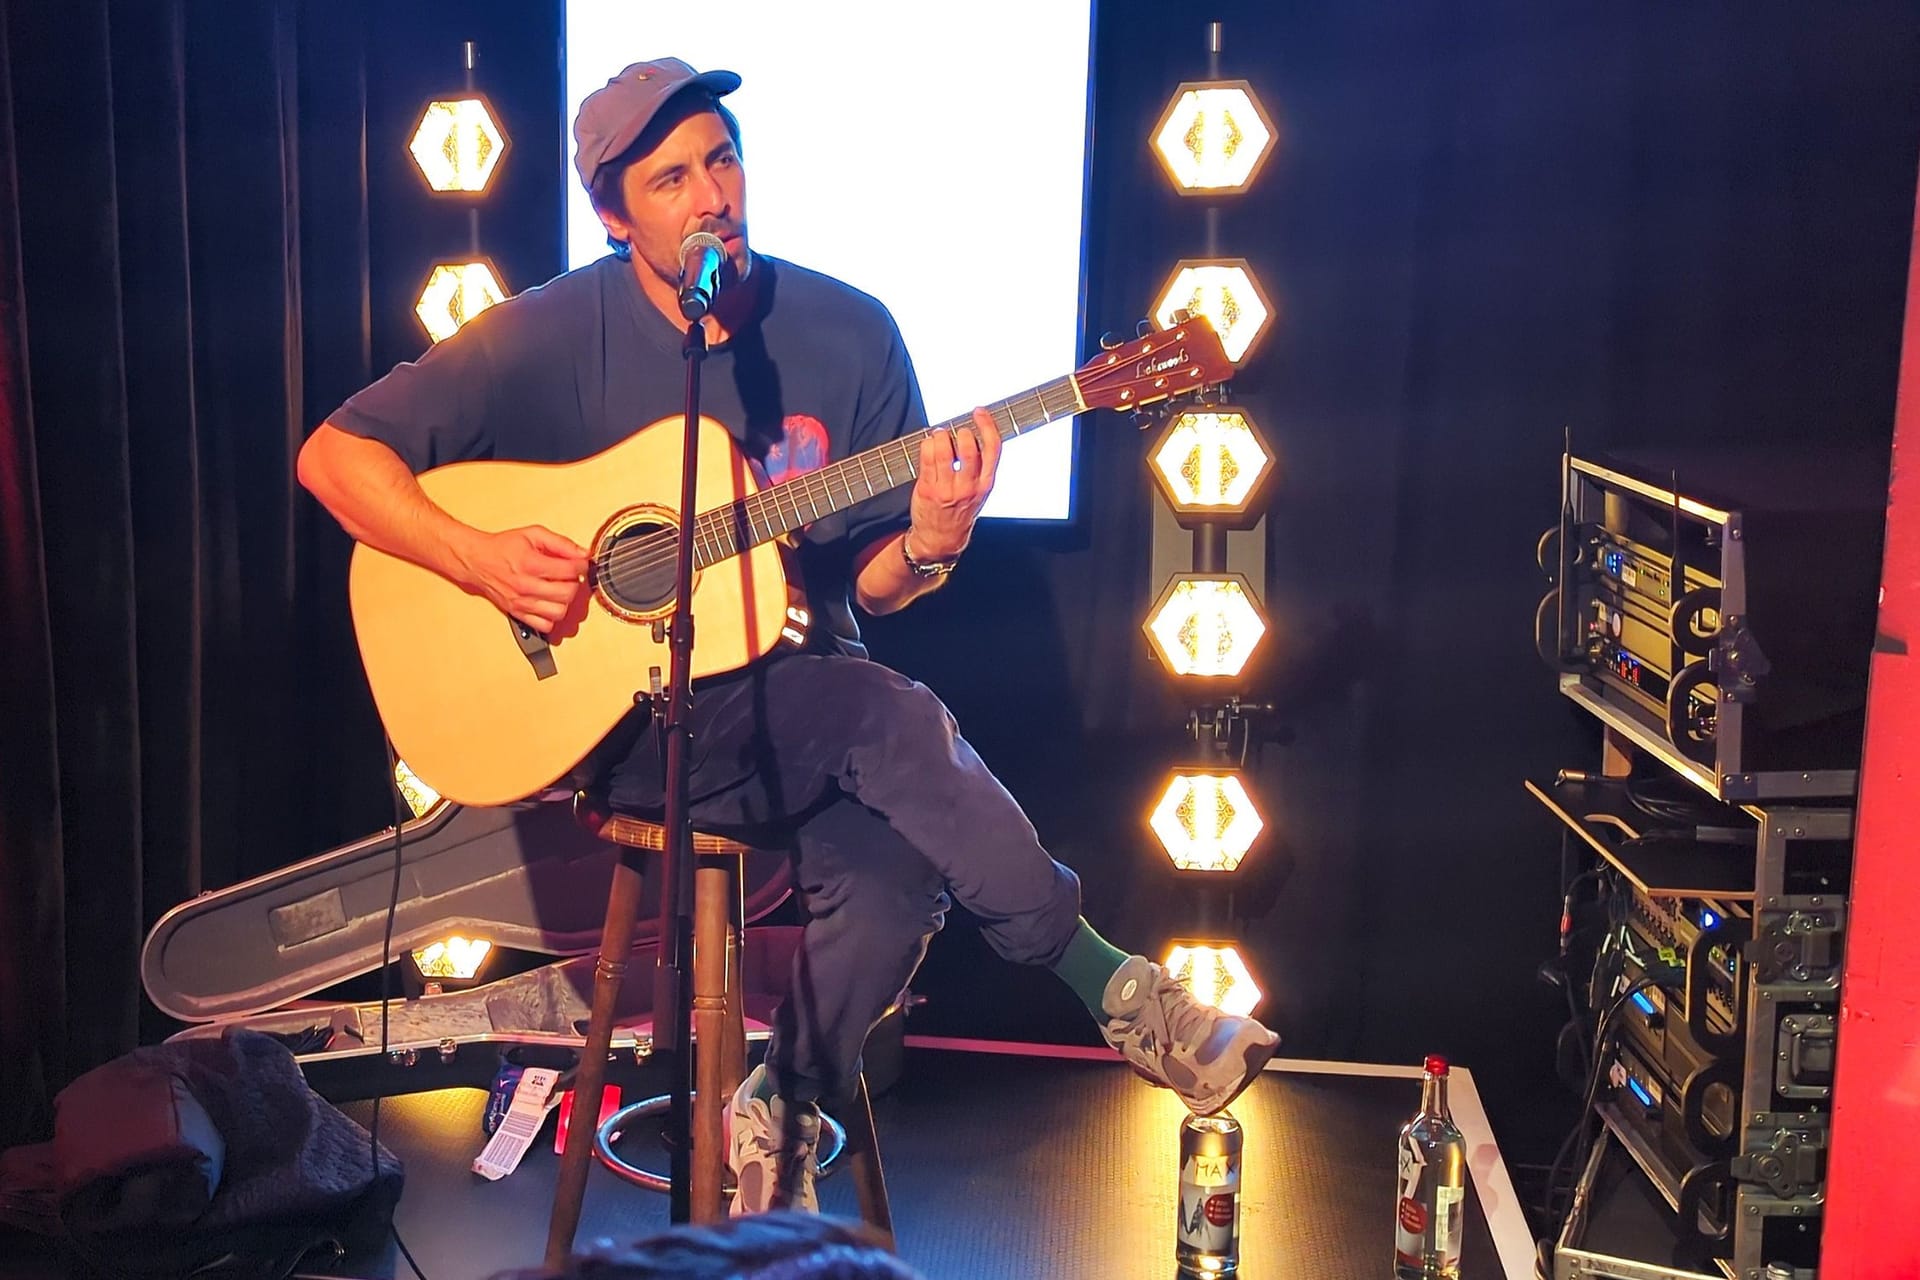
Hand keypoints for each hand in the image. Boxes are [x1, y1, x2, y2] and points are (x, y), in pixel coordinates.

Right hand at [456, 525, 589, 633]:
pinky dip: (552, 617)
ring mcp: (522, 602)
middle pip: (567, 594)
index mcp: (531, 564)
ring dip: (565, 602)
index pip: (570, 571)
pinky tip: (550, 603)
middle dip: (574, 583)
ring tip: (559, 590)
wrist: (477, 561)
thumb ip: (561, 543)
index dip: (581, 566)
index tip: (580, 564)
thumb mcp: (533, 535)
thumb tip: (582, 553)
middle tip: (569, 576)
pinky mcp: (518, 613)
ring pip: (559, 612)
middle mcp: (526, 586)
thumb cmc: (503, 548)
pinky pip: (545, 626)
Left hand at [910, 407, 1000, 558]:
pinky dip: (927, 445)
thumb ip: (979, 467)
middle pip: (967, 447)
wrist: (941, 539)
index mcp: (986, 484)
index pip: (993, 448)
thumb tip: (970, 434)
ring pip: (944, 450)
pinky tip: (928, 445)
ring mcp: (947, 489)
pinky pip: (927, 458)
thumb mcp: (979, 492)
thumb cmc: (960, 511)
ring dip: (940, 436)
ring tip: (938, 437)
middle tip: (953, 432)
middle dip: (959, 432)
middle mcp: (969, 486)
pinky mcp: (928, 489)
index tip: (979, 412)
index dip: (987, 425)